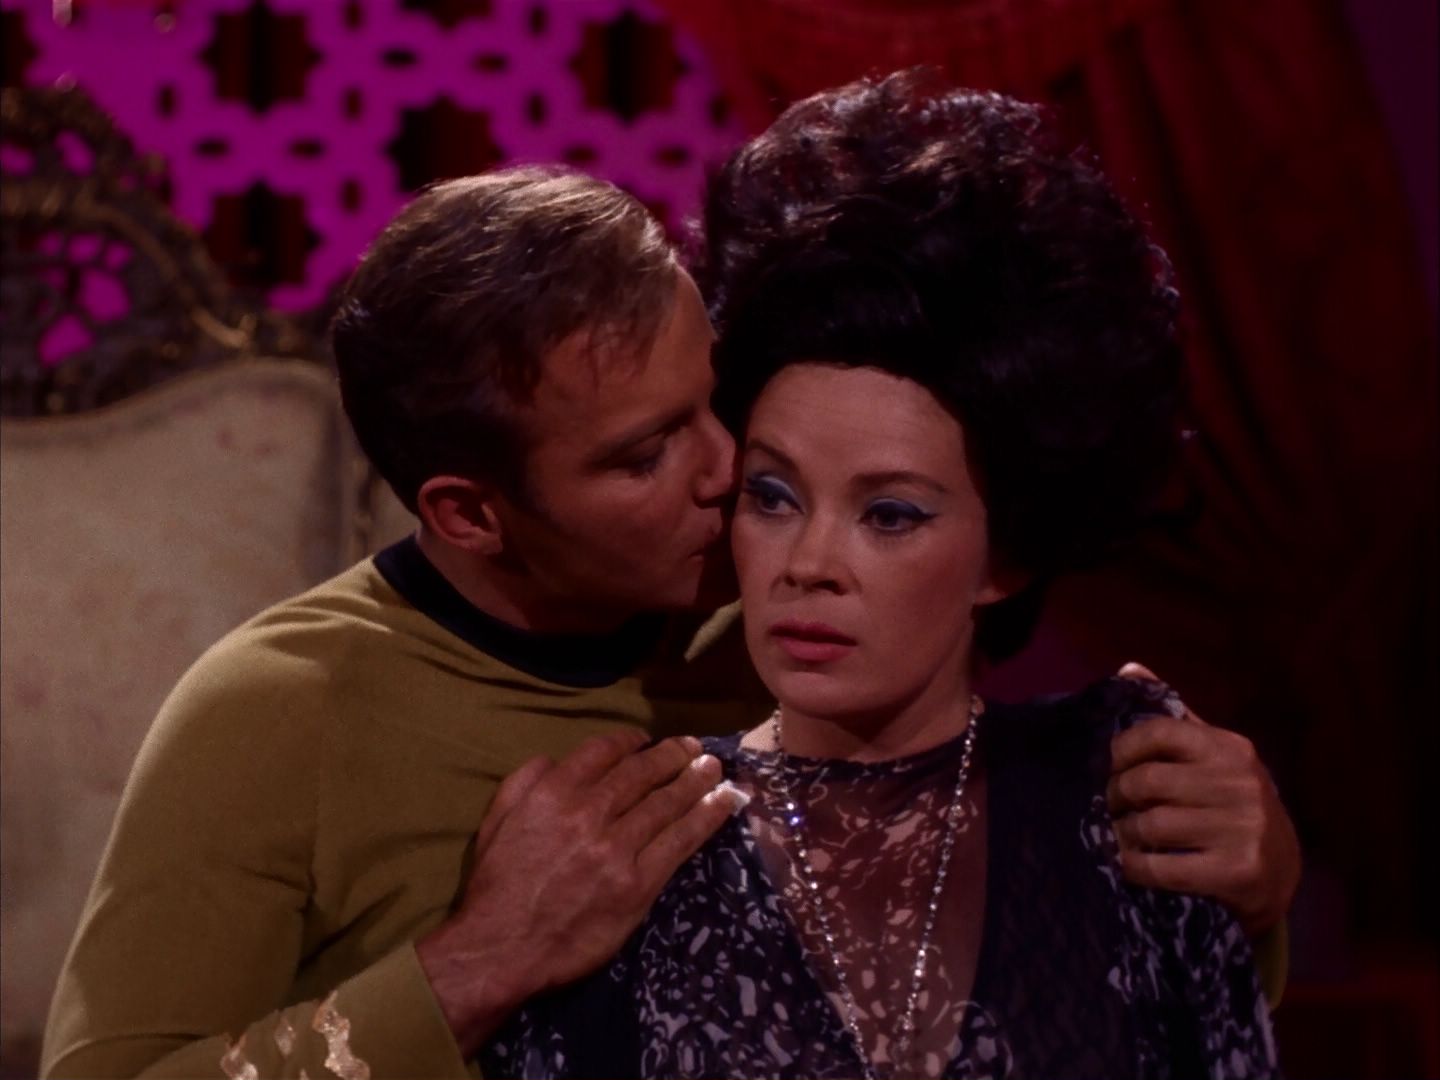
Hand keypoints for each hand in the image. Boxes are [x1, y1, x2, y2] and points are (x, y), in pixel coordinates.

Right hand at [416, 729, 739, 1055]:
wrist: (502, 947)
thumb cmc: (497, 885)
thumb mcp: (497, 819)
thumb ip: (524, 781)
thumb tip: (555, 760)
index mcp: (554, 793)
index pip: (602, 752)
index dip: (630, 741)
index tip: (646, 739)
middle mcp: (589, 812)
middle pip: (642, 773)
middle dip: (672, 755)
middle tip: (693, 747)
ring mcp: (617, 848)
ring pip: (667, 803)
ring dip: (695, 780)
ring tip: (713, 769)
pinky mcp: (638, 883)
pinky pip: (679, 842)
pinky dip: (706, 818)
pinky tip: (723, 802)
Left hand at [1106, 663, 1300, 937]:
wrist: (1281, 870)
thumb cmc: (1231, 805)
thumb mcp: (1211, 756)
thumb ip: (1173, 717)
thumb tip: (1128, 670)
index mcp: (1230, 748)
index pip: (1159, 732)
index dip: (1119, 749)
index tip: (1104, 766)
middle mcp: (1241, 782)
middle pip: (1148, 781)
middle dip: (1116, 796)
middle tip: (1107, 807)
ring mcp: (1244, 828)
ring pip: (1150, 825)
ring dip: (1122, 833)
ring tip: (1118, 835)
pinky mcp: (1238, 871)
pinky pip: (1161, 867)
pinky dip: (1134, 866)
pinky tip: (1131, 863)